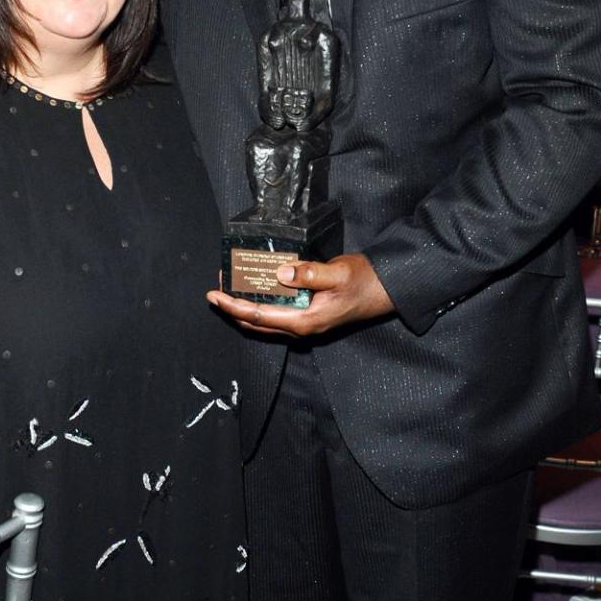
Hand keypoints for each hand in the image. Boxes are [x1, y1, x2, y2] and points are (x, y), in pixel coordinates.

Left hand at [207, 252, 393, 337]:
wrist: (386, 291)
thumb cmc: (364, 282)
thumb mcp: (338, 273)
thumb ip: (310, 273)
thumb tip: (282, 273)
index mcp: (305, 321)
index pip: (259, 316)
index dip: (233, 306)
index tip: (214, 295)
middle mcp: (301, 328)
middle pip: (256, 323)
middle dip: (232, 308)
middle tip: (215, 290)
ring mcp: (304, 325)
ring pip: (264, 321)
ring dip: (244, 308)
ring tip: (228, 289)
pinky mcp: (308, 317)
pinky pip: (276, 315)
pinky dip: (260, 304)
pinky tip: (254, 290)